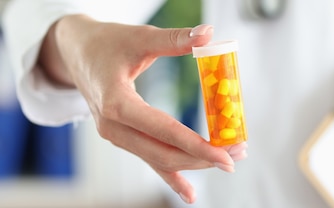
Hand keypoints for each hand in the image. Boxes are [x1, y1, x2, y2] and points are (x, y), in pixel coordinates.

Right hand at [37, 14, 246, 203]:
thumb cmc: (106, 42)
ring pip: (160, 159)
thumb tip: (208, 33)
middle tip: (237, 154)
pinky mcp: (122, 137)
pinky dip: (172, 176)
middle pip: (164, 153)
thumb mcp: (140, 37)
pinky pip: (150, 159)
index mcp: (116, 103)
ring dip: (194, 162)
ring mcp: (116, 135)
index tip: (225, 156)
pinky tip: (191, 194)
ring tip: (228, 159)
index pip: (163, 131)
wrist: (75, 51)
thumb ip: (175, 39)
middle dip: (203, 157)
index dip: (196, 146)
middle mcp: (113, 126)